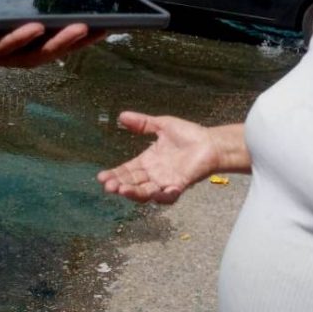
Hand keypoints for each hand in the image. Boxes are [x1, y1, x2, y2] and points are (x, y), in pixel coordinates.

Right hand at [97, 112, 218, 203]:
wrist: (211, 141)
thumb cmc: (189, 134)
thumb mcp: (162, 125)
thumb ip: (142, 123)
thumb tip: (121, 115)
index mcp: (148, 161)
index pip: (127, 171)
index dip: (114, 174)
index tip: (101, 177)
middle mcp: (154, 174)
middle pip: (133, 183)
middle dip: (120, 186)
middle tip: (108, 186)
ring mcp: (166, 181)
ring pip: (146, 192)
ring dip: (134, 193)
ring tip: (123, 190)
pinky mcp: (180, 184)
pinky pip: (169, 195)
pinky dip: (163, 196)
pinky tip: (156, 193)